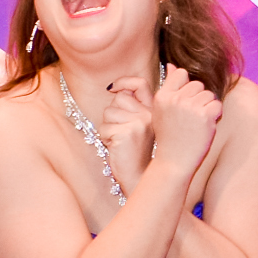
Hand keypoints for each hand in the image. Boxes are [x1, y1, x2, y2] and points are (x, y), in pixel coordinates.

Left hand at [99, 75, 155, 190]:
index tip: (112, 88)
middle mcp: (149, 114)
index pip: (140, 84)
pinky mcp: (127, 132)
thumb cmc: (135, 152)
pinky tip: (116, 147)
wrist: (138, 175)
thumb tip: (114, 87)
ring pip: (109, 112)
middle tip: (122, 132)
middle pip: (119, 98)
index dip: (124, 81)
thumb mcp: (138, 125)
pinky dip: (105, 138)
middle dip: (113, 114)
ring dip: (108, 127)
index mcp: (153, 111)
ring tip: (120, 140)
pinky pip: (104, 127)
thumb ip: (132, 106)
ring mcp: (139, 122)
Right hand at [149, 63, 222, 173]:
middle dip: (198, 98)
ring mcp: (190, 107)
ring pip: (209, 94)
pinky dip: (215, 115)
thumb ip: (168, 87)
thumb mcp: (161, 110)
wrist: (173, 161)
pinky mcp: (204, 116)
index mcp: (162, 96)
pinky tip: (205, 126)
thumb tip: (172, 65)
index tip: (185, 102)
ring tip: (197, 123)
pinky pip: (217, 105)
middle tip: (191, 117)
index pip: (181, 73)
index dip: (187, 86)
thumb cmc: (169, 136)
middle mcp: (175, 99)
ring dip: (207, 107)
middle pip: (197, 84)